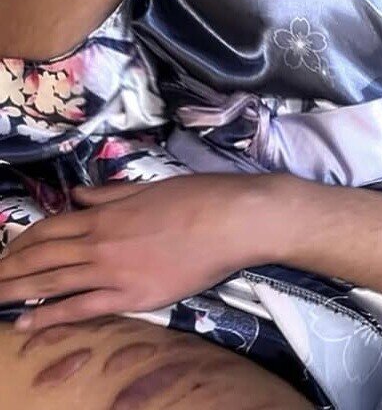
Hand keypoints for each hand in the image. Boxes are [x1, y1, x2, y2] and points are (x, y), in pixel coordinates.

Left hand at [0, 173, 285, 331]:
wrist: (232, 219)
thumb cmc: (197, 196)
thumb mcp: (149, 187)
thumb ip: (110, 193)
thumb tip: (77, 195)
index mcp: (106, 212)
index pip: (52, 227)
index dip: (24, 241)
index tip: (5, 252)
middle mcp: (101, 241)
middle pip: (43, 256)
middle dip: (10, 269)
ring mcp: (114, 270)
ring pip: (54, 281)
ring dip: (18, 291)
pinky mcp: (132, 295)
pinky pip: (82, 307)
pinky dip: (50, 315)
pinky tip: (27, 322)